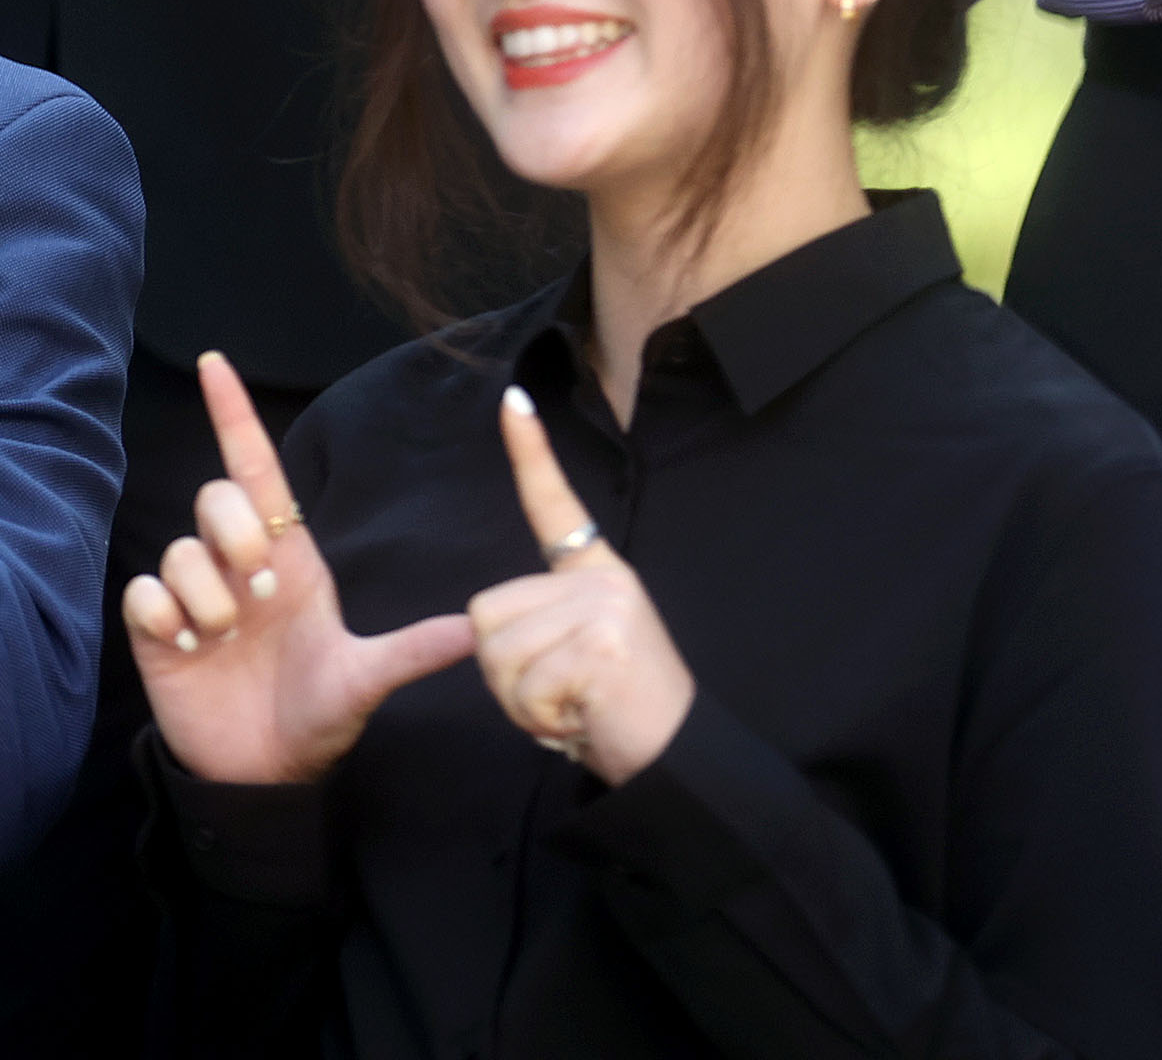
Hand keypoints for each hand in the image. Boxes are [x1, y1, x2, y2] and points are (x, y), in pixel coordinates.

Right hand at [124, 354, 474, 784]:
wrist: (265, 773)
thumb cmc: (317, 715)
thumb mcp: (367, 680)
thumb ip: (414, 650)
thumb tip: (479, 629)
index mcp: (288, 560)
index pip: (257, 469)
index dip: (235, 414)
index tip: (217, 362)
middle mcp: (236, 566)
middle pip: (216, 497)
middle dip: (234, 533)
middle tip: (257, 591)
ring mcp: (193, 595)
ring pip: (179, 550)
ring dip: (205, 597)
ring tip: (225, 640)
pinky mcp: (155, 629)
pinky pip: (144, 592)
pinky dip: (165, 617)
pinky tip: (189, 647)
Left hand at [465, 385, 693, 784]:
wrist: (679, 762)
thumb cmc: (618, 714)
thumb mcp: (581, 653)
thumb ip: (541, 625)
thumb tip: (482, 629)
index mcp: (596, 574)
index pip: (554, 505)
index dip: (529, 452)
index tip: (510, 399)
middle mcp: (603, 580)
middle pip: (485, 616)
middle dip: (504, 673)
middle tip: (562, 696)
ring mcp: (606, 608)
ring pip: (497, 653)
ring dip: (521, 701)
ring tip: (574, 709)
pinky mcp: (602, 645)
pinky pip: (523, 686)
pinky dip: (540, 720)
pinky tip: (583, 720)